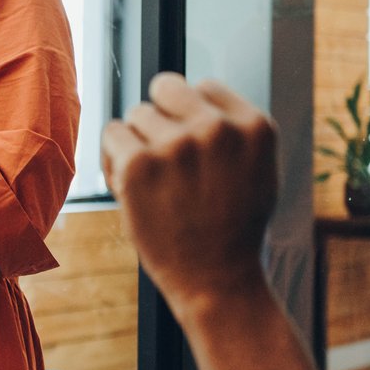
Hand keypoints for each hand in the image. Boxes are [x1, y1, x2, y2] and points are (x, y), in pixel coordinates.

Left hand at [101, 73, 276, 320]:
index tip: (190, 146)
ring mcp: (177, 145)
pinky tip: (130, 185)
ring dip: (137, 142)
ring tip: (153, 181)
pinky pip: (112, 134)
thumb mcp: (257, 170)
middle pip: (166, 87)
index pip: (204, 87)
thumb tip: (194, 92)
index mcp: (254, 126)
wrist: (217, 282)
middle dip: (161, 117)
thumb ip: (233, 131)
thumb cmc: (233, 229)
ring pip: (136, 114)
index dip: (190, 115)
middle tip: (164, 157)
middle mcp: (217, 129)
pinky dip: (113, 158)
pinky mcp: (139, 164)